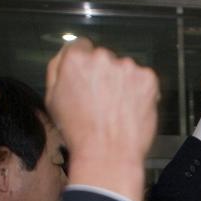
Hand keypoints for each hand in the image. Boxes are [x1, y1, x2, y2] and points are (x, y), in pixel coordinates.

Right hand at [44, 38, 157, 200]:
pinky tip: (130, 109)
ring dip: (123, 82)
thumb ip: (56, 70)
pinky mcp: (148, 79)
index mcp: (75, 59)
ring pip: (125, 69)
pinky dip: (140, 91)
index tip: (88, 78)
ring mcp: (127, 67)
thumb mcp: (52, 99)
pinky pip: (143, 79)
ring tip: (117, 109)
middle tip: (102, 100)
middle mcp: (102, 57)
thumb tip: (64, 56)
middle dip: (104, 74)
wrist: (108, 154)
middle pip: (104, 58)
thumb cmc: (79, 132)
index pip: (81, 46)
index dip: (84, 65)